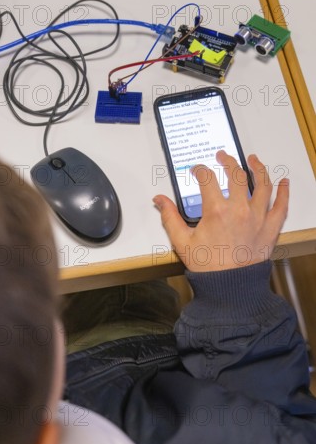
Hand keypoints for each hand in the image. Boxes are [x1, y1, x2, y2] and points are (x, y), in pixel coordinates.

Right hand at [153, 150, 288, 271]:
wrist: (230, 288)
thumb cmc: (208, 266)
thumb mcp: (182, 241)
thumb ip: (169, 217)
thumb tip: (159, 199)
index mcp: (216, 210)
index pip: (207, 179)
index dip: (200, 170)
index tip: (197, 170)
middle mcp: (239, 209)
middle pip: (236, 174)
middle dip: (228, 161)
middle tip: (223, 156)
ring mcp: (257, 217)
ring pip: (262, 184)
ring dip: (258, 168)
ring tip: (253, 159)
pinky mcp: (269, 228)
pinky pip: (281, 206)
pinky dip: (284, 192)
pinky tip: (284, 182)